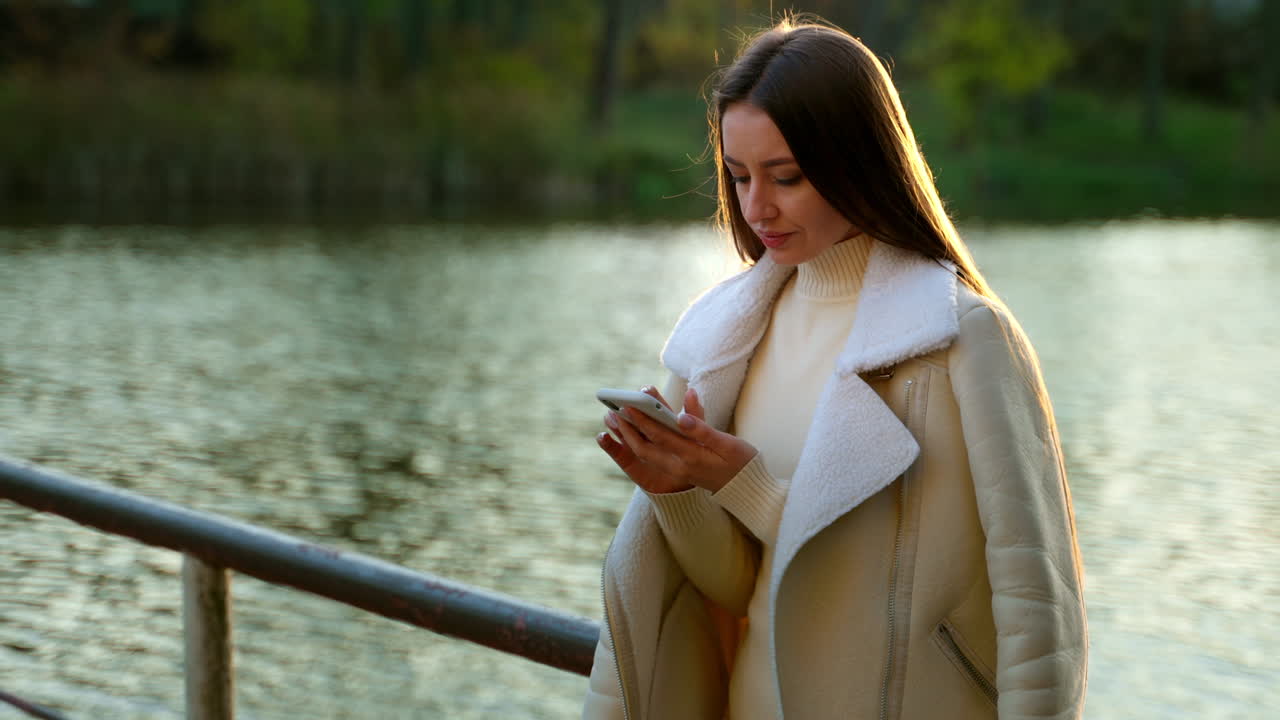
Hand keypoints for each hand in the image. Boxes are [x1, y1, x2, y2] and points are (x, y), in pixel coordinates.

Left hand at [596, 385, 757, 494]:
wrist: (747, 490)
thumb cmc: (742, 462)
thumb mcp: (728, 444)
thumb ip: (703, 430)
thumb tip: (681, 417)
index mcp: (692, 457)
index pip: (661, 435)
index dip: (644, 419)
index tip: (630, 404)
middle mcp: (680, 467)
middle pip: (646, 447)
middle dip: (629, 429)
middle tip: (614, 411)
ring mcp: (678, 472)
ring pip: (646, 455)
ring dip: (629, 437)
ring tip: (615, 420)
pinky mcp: (678, 472)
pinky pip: (652, 459)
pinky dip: (638, 445)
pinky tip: (630, 433)